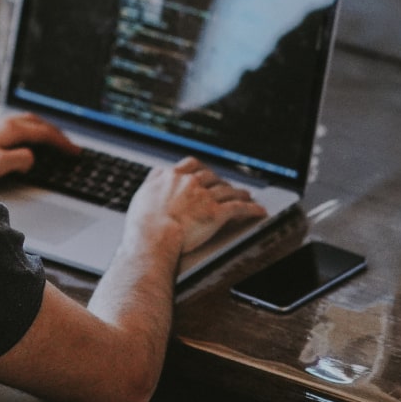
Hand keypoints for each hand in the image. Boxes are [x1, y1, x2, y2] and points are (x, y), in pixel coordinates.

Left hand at [0, 110, 77, 181]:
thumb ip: (21, 160)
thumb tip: (32, 157)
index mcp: (12, 128)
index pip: (45, 133)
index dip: (62, 143)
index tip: (75, 151)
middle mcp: (3, 120)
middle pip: (37, 123)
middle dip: (55, 133)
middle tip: (67, 145)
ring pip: (25, 121)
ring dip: (41, 129)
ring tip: (49, 139)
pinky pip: (13, 123)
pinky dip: (26, 129)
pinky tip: (21, 135)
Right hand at [127, 156, 263, 254]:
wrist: (153, 236)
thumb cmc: (143, 222)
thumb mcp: (142, 194)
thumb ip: (152, 181)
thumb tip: (156, 174)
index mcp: (172, 177)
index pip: (191, 165)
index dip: (200, 168)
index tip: (204, 171)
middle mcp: (190, 183)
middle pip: (211, 177)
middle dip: (221, 181)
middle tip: (226, 186)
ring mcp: (204, 197)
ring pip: (227, 190)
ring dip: (238, 192)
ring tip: (246, 195)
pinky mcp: (217, 213)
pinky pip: (238, 208)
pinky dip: (251, 208)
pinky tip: (258, 210)